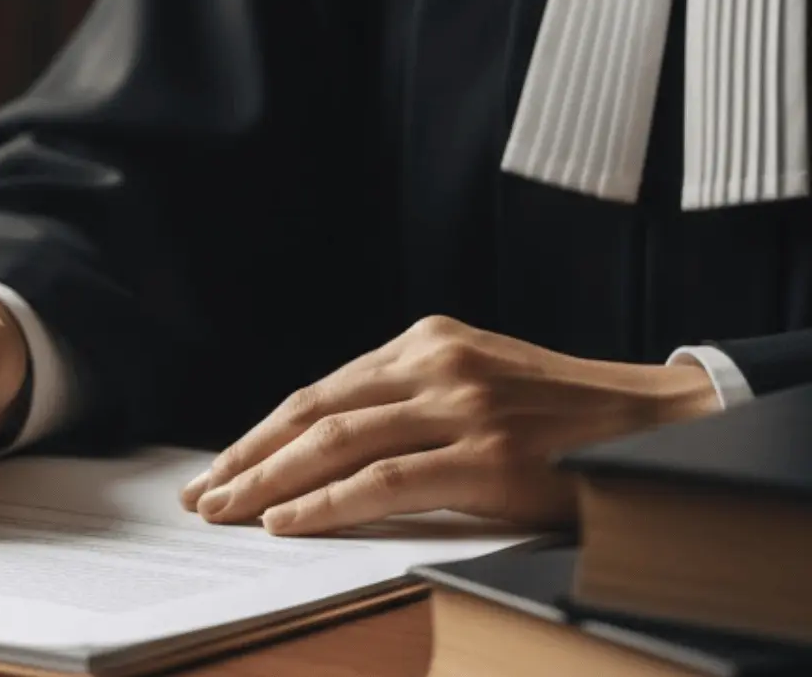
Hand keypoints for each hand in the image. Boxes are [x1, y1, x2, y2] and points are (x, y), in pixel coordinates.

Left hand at [178, 315, 720, 534]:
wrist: (660, 425)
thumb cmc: (562, 417)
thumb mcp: (477, 382)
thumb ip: (409, 400)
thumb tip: (326, 446)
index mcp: (426, 341)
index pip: (320, 391)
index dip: (261, 433)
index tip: (220, 465)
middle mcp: (435, 363)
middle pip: (312, 413)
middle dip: (247, 457)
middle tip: (202, 493)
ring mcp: (461, 407)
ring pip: (335, 443)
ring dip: (269, 482)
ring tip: (228, 511)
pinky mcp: (485, 456)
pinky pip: (383, 481)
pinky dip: (325, 503)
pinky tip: (287, 521)